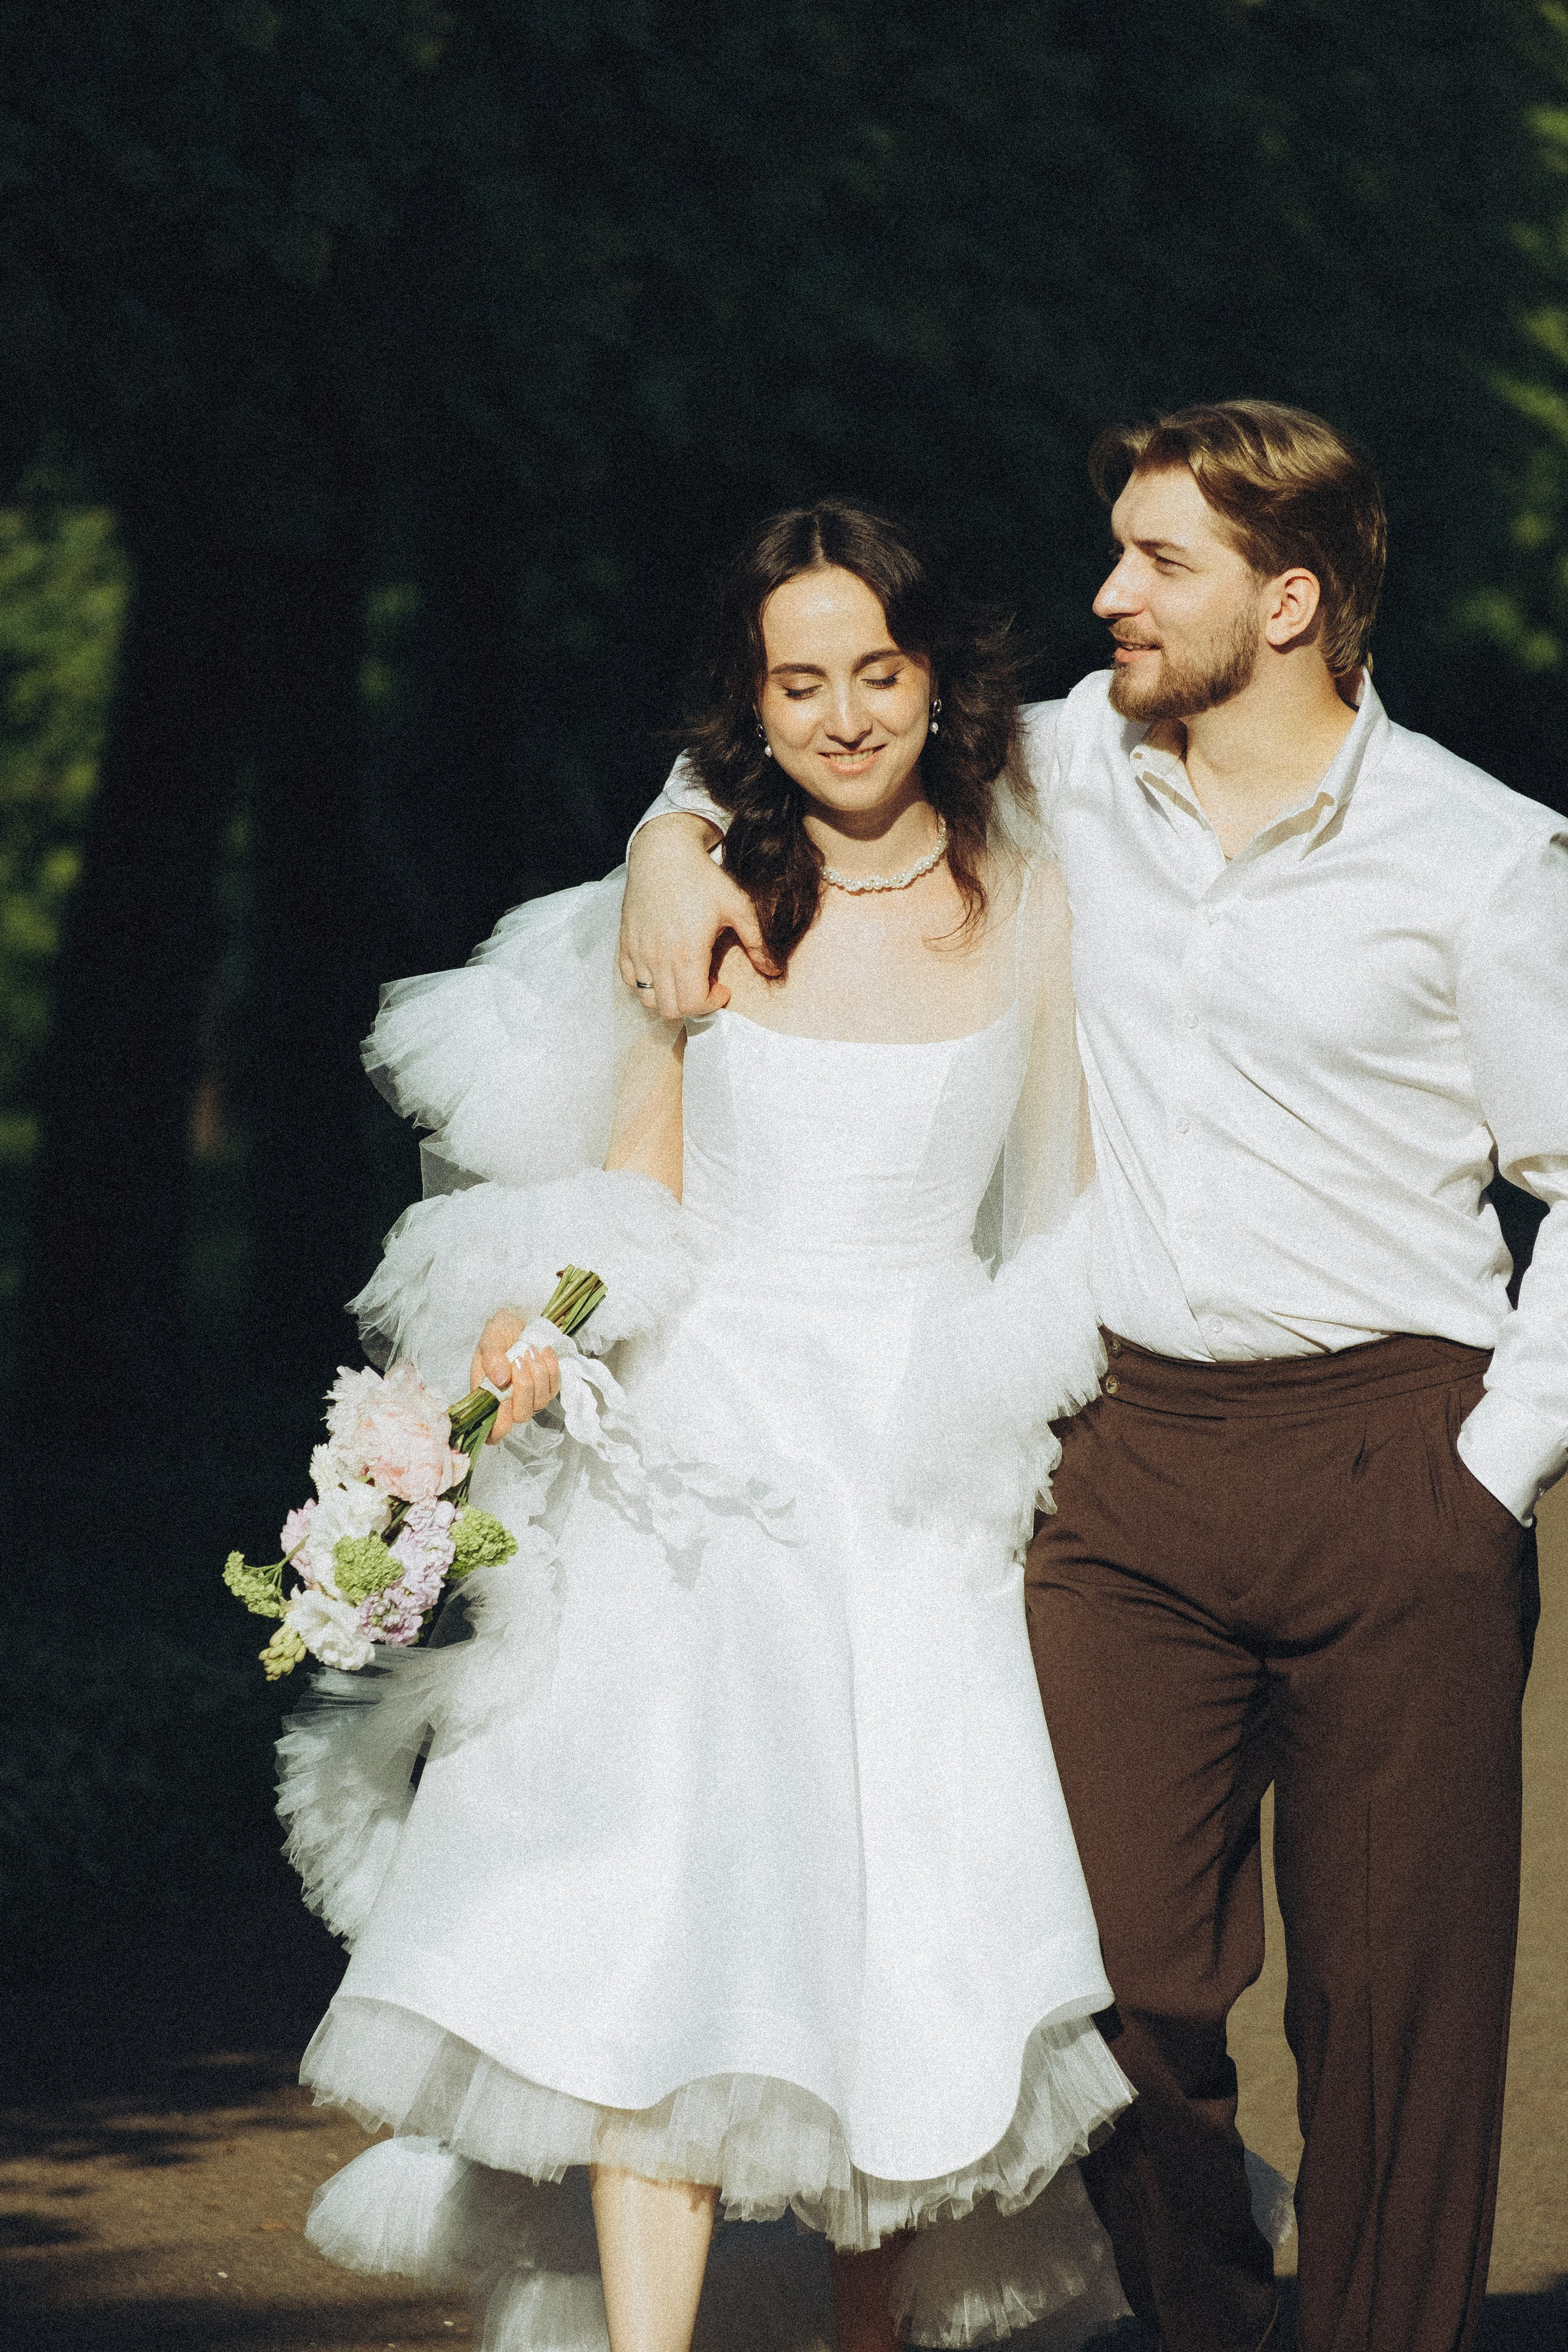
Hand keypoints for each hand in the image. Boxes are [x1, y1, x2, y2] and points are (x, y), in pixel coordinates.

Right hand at [469, 1309, 560, 1442]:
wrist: (519, 1319)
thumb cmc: (499, 1333)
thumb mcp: (488, 1341)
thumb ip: (491, 1359)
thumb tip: (501, 1380)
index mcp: (487, 1398)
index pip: (493, 1432)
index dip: (500, 1426)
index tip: (504, 1403)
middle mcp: (509, 1402)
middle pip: (521, 1415)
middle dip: (524, 1389)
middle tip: (519, 1360)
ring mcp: (531, 1396)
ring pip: (540, 1402)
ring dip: (538, 1376)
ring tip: (530, 1350)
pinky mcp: (548, 1387)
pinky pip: (554, 1388)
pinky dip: (551, 1369)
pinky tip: (545, 1351)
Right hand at [619, 814, 777, 1017]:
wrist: (663, 853)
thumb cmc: (702, 878)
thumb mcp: (737, 905)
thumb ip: (757, 942)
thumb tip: (774, 970)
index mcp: (686, 952)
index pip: (691, 1004)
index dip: (710, 1004)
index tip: (722, 988)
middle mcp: (657, 957)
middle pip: (670, 1009)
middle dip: (692, 1004)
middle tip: (705, 984)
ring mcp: (638, 951)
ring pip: (648, 999)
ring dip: (669, 997)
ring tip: (685, 977)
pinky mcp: (625, 944)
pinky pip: (629, 981)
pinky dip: (647, 983)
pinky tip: (664, 967)